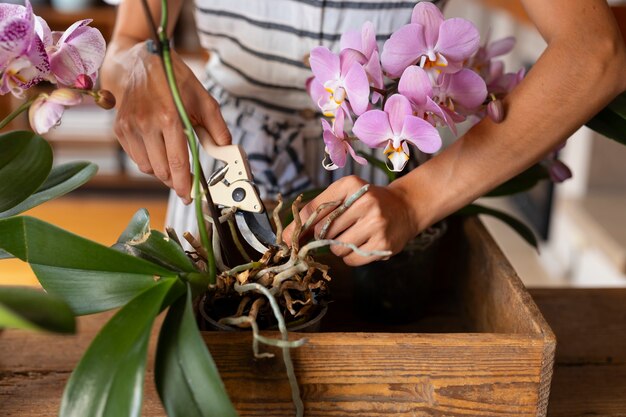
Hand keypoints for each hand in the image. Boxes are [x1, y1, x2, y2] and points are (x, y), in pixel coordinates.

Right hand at [110, 43, 230, 202]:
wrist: (140, 60)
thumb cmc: (174, 79)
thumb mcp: (203, 98)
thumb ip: (217, 127)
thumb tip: (226, 150)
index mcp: (169, 116)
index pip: (177, 162)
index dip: (184, 184)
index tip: (190, 197)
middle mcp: (145, 123)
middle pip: (161, 170)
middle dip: (176, 181)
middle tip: (186, 183)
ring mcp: (129, 126)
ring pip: (147, 167)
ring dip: (162, 172)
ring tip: (174, 163)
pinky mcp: (120, 128)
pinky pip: (136, 157)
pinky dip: (149, 161)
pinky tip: (159, 150)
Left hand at [283, 176, 419, 265]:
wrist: (405, 208)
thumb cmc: (367, 202)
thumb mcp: (344, 194)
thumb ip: (316, 209)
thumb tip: (288, 236)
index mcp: (351, 185)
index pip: (315, 209)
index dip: (298, 227)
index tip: (286, 239)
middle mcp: (365, 202)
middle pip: (323, 232)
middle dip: (324, 236)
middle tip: (337, 231)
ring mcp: (376, 224)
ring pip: (337, 248)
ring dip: (339, 247)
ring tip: (354, 235)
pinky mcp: (383, 244)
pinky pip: (352, 260)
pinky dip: (351, 256)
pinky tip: (362, 244)